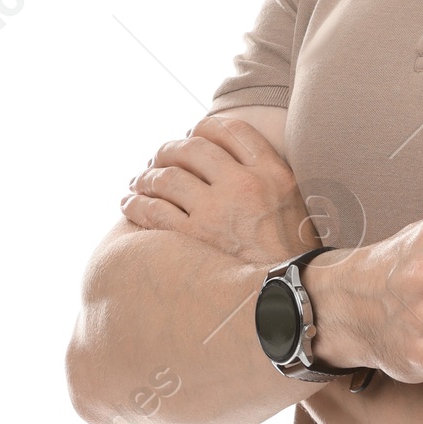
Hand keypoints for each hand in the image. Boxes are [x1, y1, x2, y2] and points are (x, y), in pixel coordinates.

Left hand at [120, 116, 311, 267]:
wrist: (291, 294)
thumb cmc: (292, 250)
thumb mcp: (294, 201)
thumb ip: (268, 174)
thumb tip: (235, 157)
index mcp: (272, 172)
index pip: (229, 130)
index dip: (203, 129)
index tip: (192, 137)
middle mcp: (244, 185)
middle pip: (193, 148)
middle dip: (169, 149)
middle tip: (159, 157)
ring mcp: (216, 211)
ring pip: (167, 177)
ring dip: (147, 176)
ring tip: (139, 181)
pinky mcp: (193, 238)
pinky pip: (153, 210)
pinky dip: (135, 203)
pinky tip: (128, 203)